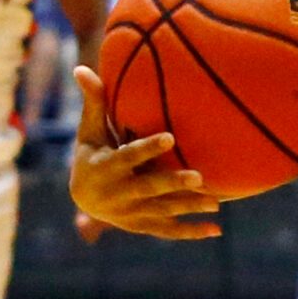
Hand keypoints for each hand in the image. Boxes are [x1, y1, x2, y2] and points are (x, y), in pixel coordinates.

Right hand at [67, 65, 226, 239]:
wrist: (84, 198)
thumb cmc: (92, 153)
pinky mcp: (143, 225)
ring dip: (188, 207)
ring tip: (216, 201)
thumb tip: (80, 66)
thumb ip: (94, 102)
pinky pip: (168, 231)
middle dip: (172, 183)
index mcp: (105, 167)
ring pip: (162, 210)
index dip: (148, 148)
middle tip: (199, 176)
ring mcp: (131, 213)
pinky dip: (191, 232)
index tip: (171, 137)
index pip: (128, 156)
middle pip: (148, 188)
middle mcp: (118, 193)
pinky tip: (216, 230)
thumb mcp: (89, 130)